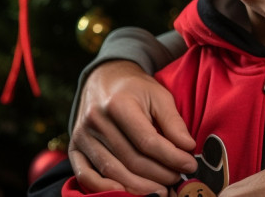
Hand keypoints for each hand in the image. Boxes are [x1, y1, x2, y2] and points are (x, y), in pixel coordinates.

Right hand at [68, 60, 197, 196]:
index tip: (190, 164)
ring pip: (113, 171)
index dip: (171, 157)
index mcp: (119, 104)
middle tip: (178, 179)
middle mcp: (96, 121)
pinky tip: (125, 193)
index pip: (148, 141)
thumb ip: (173, 122)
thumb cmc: (136, 89)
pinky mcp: (75, 148)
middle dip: (159, 174)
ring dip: (139, 186)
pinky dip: (104, 190)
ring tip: (162, 190)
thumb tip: (188, 147)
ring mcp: (82, 136)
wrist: (104, 79)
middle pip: (131, 159)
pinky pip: (86, 176)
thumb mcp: (159, 96)